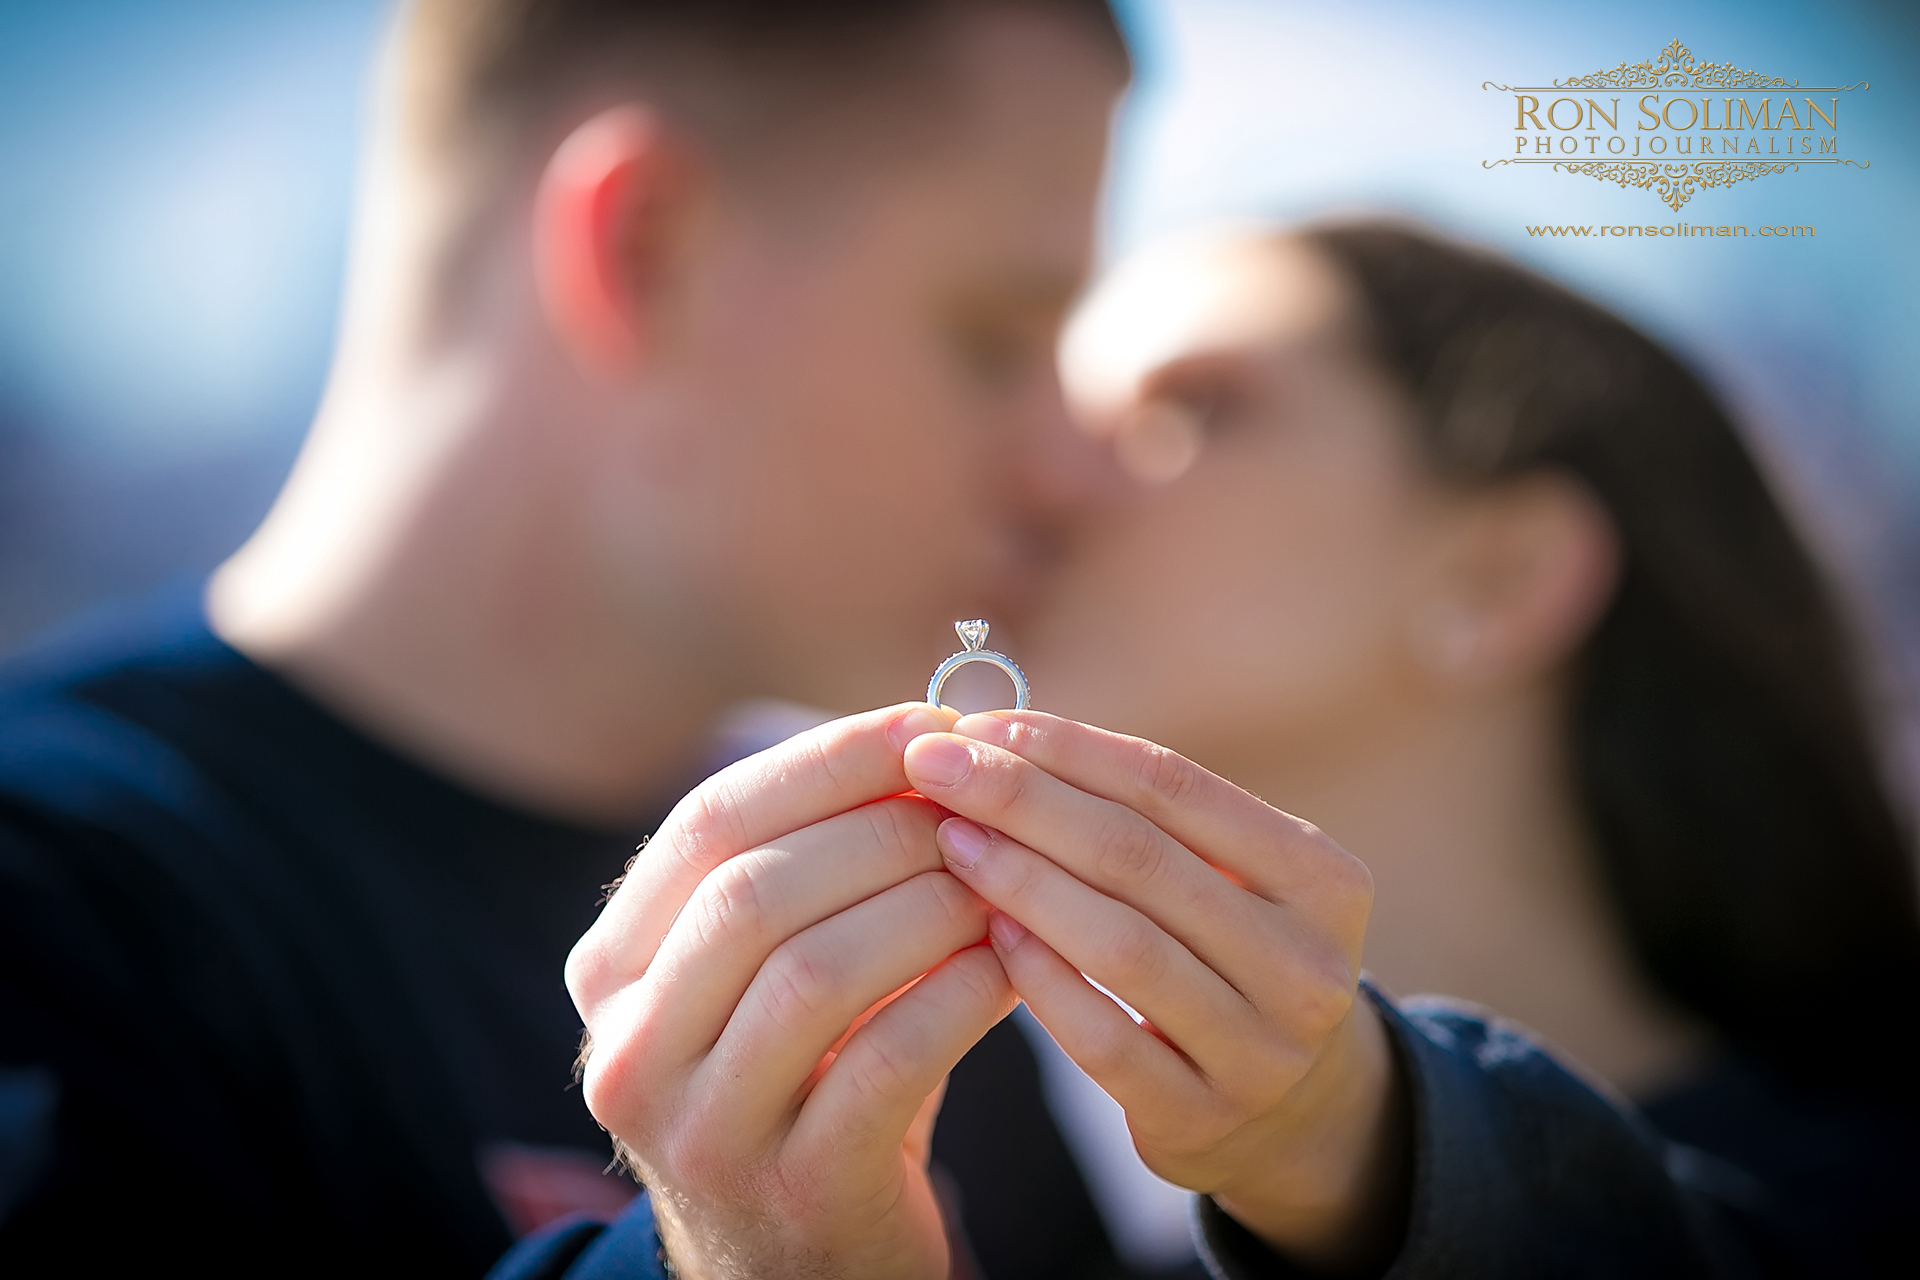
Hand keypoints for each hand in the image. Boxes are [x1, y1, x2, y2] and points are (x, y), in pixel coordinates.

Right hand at [567, 703, 1014, 1279]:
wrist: (798, 1262)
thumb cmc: (804, 1078)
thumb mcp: (773, 972)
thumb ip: (812, 865)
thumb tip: (925, 734)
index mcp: (614, 968)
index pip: (708, 824)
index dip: (826, 760)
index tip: (927, 722)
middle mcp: (632, 1048)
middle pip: (753, 891)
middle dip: (883, 831)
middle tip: (978, 806)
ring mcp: (704, 1129)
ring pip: (815, 974)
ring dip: (928, 908)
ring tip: (1000, 880)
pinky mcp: (795, 1190)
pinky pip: (887, 1061)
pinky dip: (960, 996)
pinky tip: (1011, 964)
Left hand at [900, 712, 1406, 1269]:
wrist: (1291, 1107)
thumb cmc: (1223, 952)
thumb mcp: (1224, 878)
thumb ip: (1137, 811)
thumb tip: (998, 732)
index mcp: (1322, 878)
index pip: (1176, 786)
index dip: (1070, 748)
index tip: (981, 722)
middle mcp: (1309, 965)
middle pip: (1141, 858)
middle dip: (1024, 801)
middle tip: (935, 765)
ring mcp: (1263, 1051)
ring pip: (1122, 946)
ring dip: (1021, 881)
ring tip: (950, 839)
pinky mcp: (1204, 1119)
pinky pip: (1103, 1039)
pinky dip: (1038, 978)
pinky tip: (985, 934)